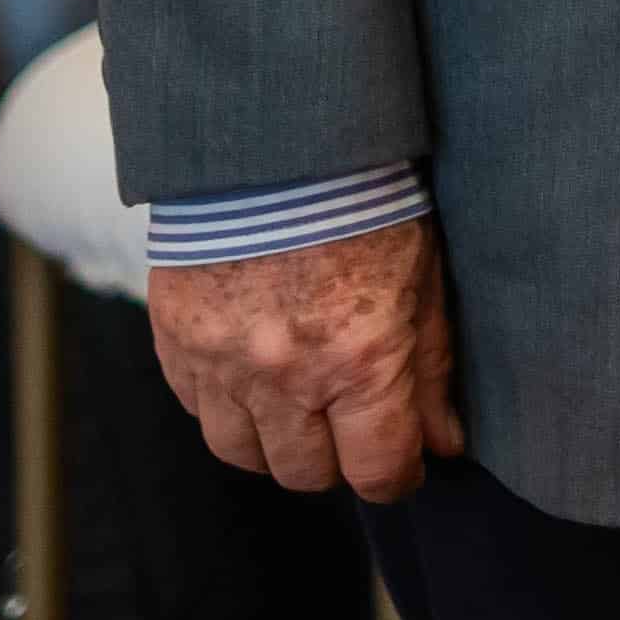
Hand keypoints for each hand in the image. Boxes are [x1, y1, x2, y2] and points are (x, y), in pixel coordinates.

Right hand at [150, 216, 462, 501]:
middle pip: (306, 475)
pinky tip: (254, 373)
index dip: (397, 476)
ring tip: (300, 403)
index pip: (376, 471)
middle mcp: (284, 376)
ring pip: (244, 455)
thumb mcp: (425, 280)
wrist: (277, 143)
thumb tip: (443, 444)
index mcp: (359, 360)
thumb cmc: (368, 203)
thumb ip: (431, 371)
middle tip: (352, 423)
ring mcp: (222, 363)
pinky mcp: (176, 342)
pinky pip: (198, 411)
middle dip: (337, 459)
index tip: (403, 462)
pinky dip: (228, 406)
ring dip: (276, 442)